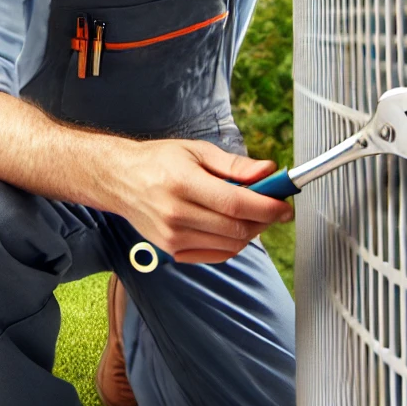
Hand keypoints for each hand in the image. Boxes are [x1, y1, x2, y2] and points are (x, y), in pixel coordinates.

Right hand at [112, 139, 293, 263]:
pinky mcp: (171, 251)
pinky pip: (215, 255)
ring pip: (230, 246)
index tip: (285, 205)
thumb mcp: (196, 150)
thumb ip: (234, 164)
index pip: (235, 203)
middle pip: (236, 228)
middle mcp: (176, 215)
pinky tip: (231, 226)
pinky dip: (232, 244)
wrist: (120, 180)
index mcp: (183, 183)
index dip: (267, 206)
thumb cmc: (159, 160)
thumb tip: (268, 171)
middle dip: (264, 220)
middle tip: (275, 207)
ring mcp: (173, 238)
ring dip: (250, 232)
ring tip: (252, 213)